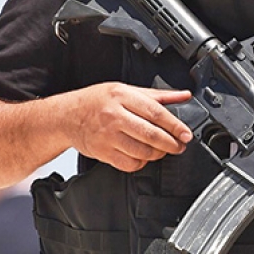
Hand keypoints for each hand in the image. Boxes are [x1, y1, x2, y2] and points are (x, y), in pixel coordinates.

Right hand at [66, 82, 192, 171]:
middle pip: (150, 134)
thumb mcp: (126, 89)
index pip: (156, 112)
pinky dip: (141, 163)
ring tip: (164, 150)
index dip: (175, 125)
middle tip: (180, 146)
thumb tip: (183, 95)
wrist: (67, 116)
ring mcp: (108, 136)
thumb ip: (158, 95)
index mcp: (123, 96)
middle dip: (171, 143)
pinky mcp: (103, 152)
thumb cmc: (97, 100)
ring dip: (158, 154)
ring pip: (142, 151)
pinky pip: (129, 164)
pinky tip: (144, 156)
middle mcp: (115, 116)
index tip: (186, 134)